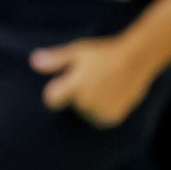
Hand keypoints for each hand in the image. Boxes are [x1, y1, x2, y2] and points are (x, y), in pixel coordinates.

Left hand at [31, 37, 156, 127]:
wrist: (138, 59)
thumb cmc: (105, 53)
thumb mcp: (78, 51)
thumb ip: (55, 60)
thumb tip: (33, 62)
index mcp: (74, 85)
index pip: (52, 98)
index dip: (57, 90)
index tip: (66, 81)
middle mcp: (86, 101)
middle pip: (73, 104)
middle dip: (79, 93)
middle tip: (94, 78)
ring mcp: (100, 110)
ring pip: (87, 112)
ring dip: (92, 103)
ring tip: (105, 85)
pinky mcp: (112, 117)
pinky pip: (100, 118)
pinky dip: (104, 109)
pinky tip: (112, 94)